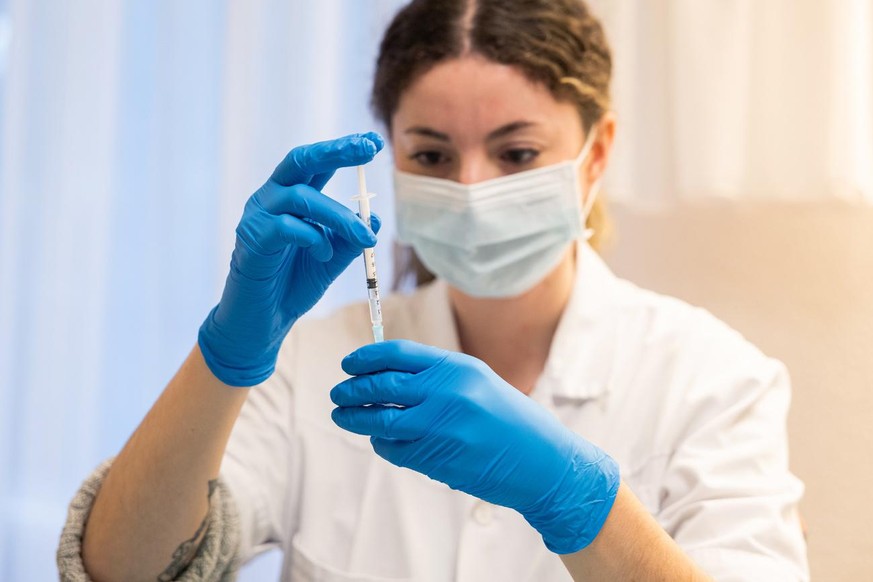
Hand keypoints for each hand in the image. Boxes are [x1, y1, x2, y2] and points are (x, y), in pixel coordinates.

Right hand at [199, 133, 382, 385]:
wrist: (263, 323)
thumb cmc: (292, 287)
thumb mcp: (331, 260)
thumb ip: (350, 240)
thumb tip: (376, 218)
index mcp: (290, 199)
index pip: (316, 164)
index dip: (343, 149)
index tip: (374, 142)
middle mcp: (271, 199)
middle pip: (300, 160)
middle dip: (336, 151)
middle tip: (367, 149)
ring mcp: (257, 217)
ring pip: (301, 197)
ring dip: (339, 216)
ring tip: (362, 238)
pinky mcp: (251, 240)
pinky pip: (286, 227)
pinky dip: (313, 238)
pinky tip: (324, 255)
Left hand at [330, 340, 619, 553]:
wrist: (541, 463)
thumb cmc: (510, 419)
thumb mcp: (478, 383)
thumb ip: (437, 376)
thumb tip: (385, 374)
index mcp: (457, 368)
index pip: (397, 355)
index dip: (366, 359)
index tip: (348, 365)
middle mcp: (447, 394)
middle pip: (382, 386)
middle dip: (352, 389)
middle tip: (337, 393)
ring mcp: (440, 429)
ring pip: (381, 420)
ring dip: (355, 418)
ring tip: (342, 416)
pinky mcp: (437, 460)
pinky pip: (394, 449)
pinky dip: (380, 443)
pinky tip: (378, 439)